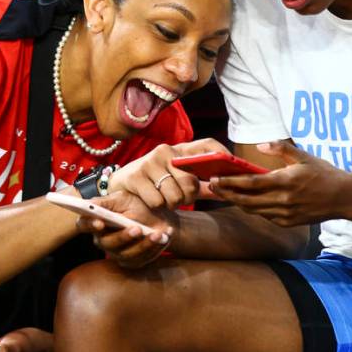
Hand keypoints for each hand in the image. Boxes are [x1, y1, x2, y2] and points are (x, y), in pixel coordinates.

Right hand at [75, 190, 174, 268]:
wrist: (159, 216)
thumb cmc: (137, 205)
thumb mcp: (123, 199)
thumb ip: (107, 202)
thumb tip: (92, 204)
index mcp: (97, 221)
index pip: (84, 225)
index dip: (89, 225)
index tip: (100, 222)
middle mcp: (104, 240)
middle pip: (107, 243)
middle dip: (123, 237)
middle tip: (136, 228)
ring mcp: (118, 253)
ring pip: (127, 254)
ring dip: (143, 244)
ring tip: (157, 233)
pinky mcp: (133, 262)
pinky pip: (142, 259)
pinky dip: (155, 248)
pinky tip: (164, 236)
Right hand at [108, 138, 229, 208]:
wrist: (121, 184)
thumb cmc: (156, 182)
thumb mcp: (179, 180)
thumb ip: (202, 186)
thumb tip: (227, 191)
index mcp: (180, 150)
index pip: (207, 145)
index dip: (221, 154)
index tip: (230, 168)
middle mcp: (166, 151)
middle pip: (191, 182)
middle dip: (187, 198)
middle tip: (179, 199)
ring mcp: (150, 162)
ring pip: (175, 195)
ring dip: (171, 204)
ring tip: (163, 198)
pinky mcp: (136, 176)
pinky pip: (157, 201)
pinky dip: (156, 206)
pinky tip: (150, 199)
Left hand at [208, 140, 350, 226]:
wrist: (343, 198)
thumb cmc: (323, 173)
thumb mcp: (303, 156)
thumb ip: (280, 148)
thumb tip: (260, 145)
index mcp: (285, 182)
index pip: (250, 183)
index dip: (230, 182)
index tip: (215, 178)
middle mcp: (283, 201)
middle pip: (246, 200)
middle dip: (226, 193)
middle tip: (210, 186)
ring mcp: (285, 215)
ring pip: (253, 210)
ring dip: (236, 202)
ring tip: (222, 193)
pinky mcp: (288, 223)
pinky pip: (264, 216)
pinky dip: (252, 209)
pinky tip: (244, 201)